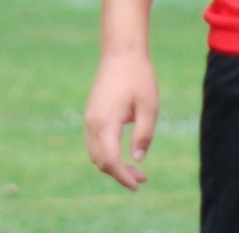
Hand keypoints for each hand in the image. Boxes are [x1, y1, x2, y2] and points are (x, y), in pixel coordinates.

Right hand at [84, 51, 158, 191]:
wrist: (121, 52)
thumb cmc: (138, 78)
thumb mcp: (149, 107)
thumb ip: (143, 135)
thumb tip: (137, 159)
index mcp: (106, 122)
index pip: (110, 160)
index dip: (123, 176)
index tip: (138, 185)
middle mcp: (92, 123)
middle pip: (100, 160)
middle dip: (119, 174)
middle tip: (142, 178)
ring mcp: (89, 118)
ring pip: (95, 153)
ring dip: (112, 165)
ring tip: (135, 169)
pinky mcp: (92, 114)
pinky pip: (94, 142)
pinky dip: (107, 154)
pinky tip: (123, 154)